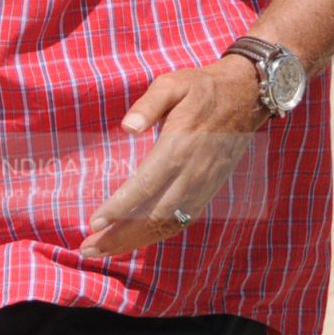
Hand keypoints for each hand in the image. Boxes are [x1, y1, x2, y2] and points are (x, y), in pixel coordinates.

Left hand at [80, 57, 266, 255]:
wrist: (245, 96)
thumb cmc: (202, 88)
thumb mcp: (173, 83)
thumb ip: (149, 103)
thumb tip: (128, 126)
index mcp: (179, 146)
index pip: (144, 186)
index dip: (118, 208)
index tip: (94, 223)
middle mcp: (192, 173)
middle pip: (153, 215)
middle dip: (119, 236)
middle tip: (88, 249)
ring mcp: (203, 185)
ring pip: (167, 224)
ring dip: (135, 241)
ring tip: (104, 250)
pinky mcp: (209, 190)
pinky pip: (181, 220)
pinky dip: (157, 235)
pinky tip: (136, 240)